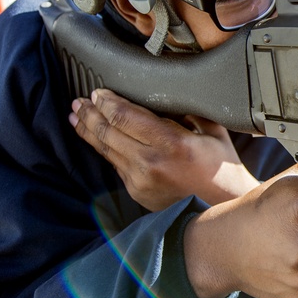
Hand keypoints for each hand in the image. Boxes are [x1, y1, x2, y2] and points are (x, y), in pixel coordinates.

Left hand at [69, 89, 259, 210]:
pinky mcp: (137, 191)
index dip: (107, 102)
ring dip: (88, 130)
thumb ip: (189, 110)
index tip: (98, 92)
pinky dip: (103, 148)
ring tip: (76, 116)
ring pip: (106, 149)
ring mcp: (141, 180)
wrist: (221, 204)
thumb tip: (166, 93)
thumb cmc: (221, 167)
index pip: (126, 117)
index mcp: (172, 143)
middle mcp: (152, 163)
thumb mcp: (212, 129)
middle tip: (79, 101)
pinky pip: (115, 164)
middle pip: (109, 132)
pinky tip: (94, 138)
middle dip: (90, 114)